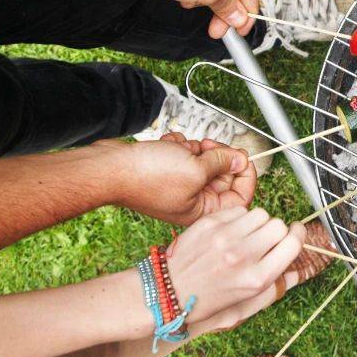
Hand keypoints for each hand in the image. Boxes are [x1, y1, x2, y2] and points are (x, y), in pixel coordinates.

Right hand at [106, 135, 256, 224]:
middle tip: (210, 147)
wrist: (110, 168)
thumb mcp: (196, 168)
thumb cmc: (146, 176)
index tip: (243, 158)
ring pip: (205, 160)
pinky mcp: (168, 171)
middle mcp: (192, 200)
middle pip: (224, 175)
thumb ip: (223, 163)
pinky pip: (186, 154)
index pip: (240, 197)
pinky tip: (167, 147)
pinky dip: (180, 146)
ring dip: (195, 149)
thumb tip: (241, 160)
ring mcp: (180, 185)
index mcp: (202, 211)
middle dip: (217, 156)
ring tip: (181, 149)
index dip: (246, 175)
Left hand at [166, 206, 304, 322]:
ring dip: (259, 223)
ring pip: (261, 214)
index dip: (297, 236)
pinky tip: (230, 232)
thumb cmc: (209, 299)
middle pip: (279, 226)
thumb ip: (275, 286)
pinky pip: (240, 210)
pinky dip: (239, 218)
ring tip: (246, 235)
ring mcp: (226, 237)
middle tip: (265, 240)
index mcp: (256, 278)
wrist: (169, 292)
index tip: (294, 234)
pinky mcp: (211, 224)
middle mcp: (243, 256)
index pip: (293, 244)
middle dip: (277, 231)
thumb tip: (298, 273)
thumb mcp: (246, 301)